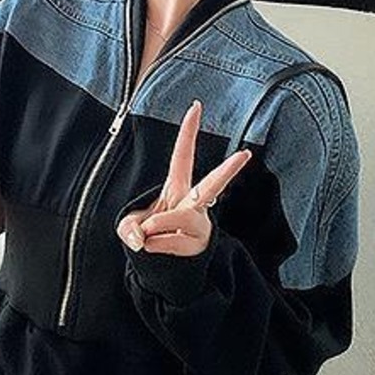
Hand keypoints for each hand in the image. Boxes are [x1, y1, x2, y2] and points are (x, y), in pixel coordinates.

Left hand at [116, 100, 251, 255]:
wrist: (163, 268)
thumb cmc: (147, 236)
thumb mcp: (128, 227)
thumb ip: (129, 228)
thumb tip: (142, 238)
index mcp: (177, 188)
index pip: (183, 156)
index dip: (188, 132)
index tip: (196, 106)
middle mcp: (192, 203)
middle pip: (212, 185)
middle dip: (229, 170)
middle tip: (246, 155)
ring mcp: (198, 224)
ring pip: (180, 218)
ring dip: (157, 224)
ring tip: (147, 234)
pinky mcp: (198, 245)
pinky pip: (171, 242)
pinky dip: (154, 246)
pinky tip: (155, 249)